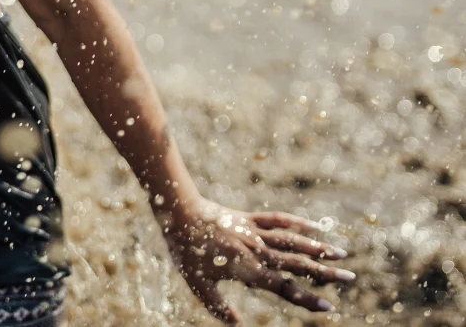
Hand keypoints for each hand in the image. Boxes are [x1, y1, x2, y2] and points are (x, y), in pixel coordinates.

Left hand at [163, 200, 354, 322]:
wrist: (179, 213)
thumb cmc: (186, 251)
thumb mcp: (197, 285)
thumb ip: (218, 307)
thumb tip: (238, 324)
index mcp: (248, 270)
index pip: (284, 288)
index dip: (306, 299)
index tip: (328, 308)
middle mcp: (257, 251)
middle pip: (297, 264)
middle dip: (325, 273)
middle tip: (351, 278)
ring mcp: (255, 233)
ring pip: (293, 241)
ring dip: (318, 247)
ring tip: (343, 253)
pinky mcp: (249, 218)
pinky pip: (278, 220)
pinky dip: (298, 222)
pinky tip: (315, 225)